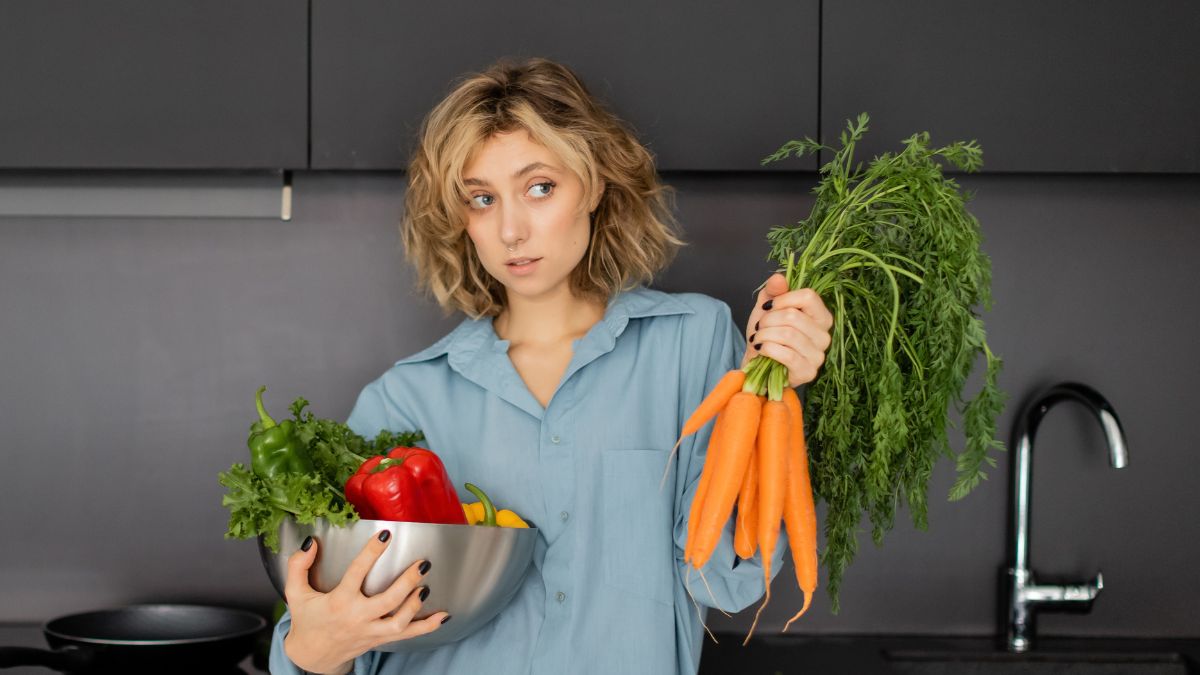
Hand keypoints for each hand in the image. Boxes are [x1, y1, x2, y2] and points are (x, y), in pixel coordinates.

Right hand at [282, 532, 447, 673]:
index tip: (385, 534)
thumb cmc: (307, 621)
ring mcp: (370, 631)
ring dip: (415, 605)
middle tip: (422, 564)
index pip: (356, 573)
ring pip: (398, 622)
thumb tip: (310, 543)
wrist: (312, 656)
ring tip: (425, 586)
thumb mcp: (296, 593)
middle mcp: (357, 617)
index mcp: (338, 601)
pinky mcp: (379, 639)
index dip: (371, 552)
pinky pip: (407, 636)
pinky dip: (427, 627)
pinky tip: (443, 616)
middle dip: (407, 582)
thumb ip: (298, 566)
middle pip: (387, 601)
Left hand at [742, 273, 833, 387]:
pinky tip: (760, 350)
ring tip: (758, 338)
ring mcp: (818, 356)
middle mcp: (825, 336)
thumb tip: (778, 278)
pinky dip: (767, 349)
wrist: (757, 365)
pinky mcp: (808, 372)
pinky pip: (787, 354)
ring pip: (788, 335)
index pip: (809, 297)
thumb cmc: (767, 335)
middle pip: (794, 316)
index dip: (783, 299)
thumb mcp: (767, 308)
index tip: (768, 306)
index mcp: (821, 317)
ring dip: (764, 335)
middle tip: (760, 327)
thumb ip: (773, 291)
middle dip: (768, 320)